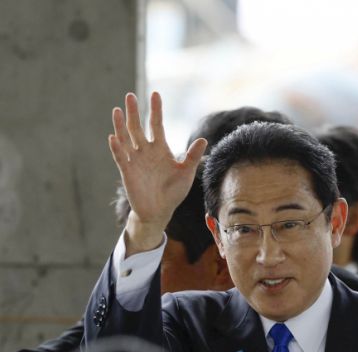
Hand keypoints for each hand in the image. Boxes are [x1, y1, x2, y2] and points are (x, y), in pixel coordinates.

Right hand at [108, 92, 206, 252]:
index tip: (155, 94)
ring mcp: (135, 160)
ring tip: (118, 110)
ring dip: (121, 125)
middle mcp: (145, 151)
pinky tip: (113, 137)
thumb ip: (192, 157)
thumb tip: (203, 139)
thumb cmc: (173, 192)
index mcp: (160, 149)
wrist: (160, 211)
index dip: (156, 110)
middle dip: (134, 112)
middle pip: (137, 127)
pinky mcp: (127, 171)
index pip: (157, 125)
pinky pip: (121, 157)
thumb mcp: (186, 174)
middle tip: (130, 95)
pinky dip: (117, 148)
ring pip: (126, 138)